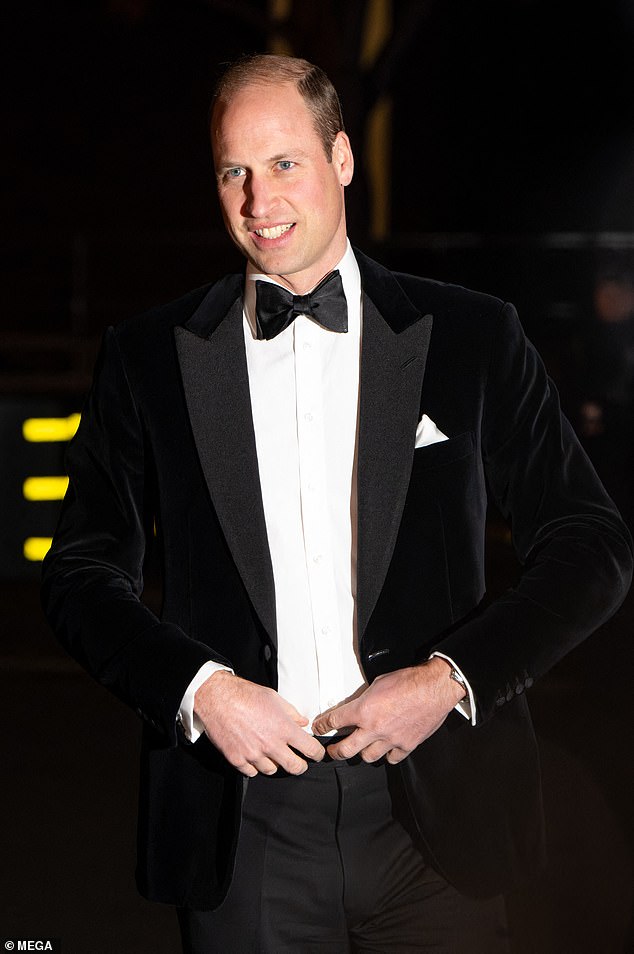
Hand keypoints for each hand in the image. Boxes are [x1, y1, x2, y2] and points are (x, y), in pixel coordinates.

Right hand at [194, 671, 324, 776]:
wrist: (217, 698)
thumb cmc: (245, 695)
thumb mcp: (274, 698)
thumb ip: (291, 713)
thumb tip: (302, 722)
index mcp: (284, 728)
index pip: (310, 749)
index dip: (317, 753)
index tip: (316, 754)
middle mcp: (270, 745)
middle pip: (295, 767)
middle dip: (301, 766)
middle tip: (299, 762)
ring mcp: (253, 754)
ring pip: (272, 770)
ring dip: (275, 764)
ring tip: (271, 753)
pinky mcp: (237, 759)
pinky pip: (251, 772)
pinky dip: (255, 766)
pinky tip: (254, 755)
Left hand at [312, 657, 464, 764]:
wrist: (434, 688)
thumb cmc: (410, 681)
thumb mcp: (378, 683)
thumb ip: (365, 698)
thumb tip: (359, 705)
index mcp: (364, 710)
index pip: (334, 721)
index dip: (323, 726)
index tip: (319, 728)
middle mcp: (374, 727)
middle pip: (345, 749)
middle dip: (335, 751)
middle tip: (332, 750)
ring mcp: (390, 739)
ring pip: (367, 757)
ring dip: (362, 753)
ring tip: (360, 749)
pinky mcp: (406, 745)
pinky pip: (391, 758)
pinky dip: (387, 755)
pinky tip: (385, 750)